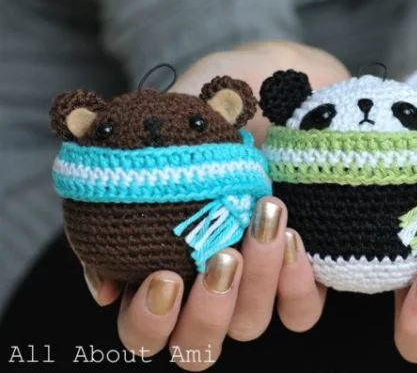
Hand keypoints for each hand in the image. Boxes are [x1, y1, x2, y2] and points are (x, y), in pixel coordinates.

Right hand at [81, 41, 349, 369]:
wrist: (282, 77)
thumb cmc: (214, 104)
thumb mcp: (164, 129)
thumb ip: (131, 183)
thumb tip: (104, 281)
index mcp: (165, 258)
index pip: (144, 327)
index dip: (148, 320)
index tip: (165, 276)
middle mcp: (210, 278)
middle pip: (197, 343)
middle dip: (206, 312)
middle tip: (220, 256)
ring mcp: (259, 277)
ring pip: (249, 325)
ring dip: (256, 282)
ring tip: (266, 214)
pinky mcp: (307, 268)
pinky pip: (301, 309)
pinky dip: (296, 283)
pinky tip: (292, 235)